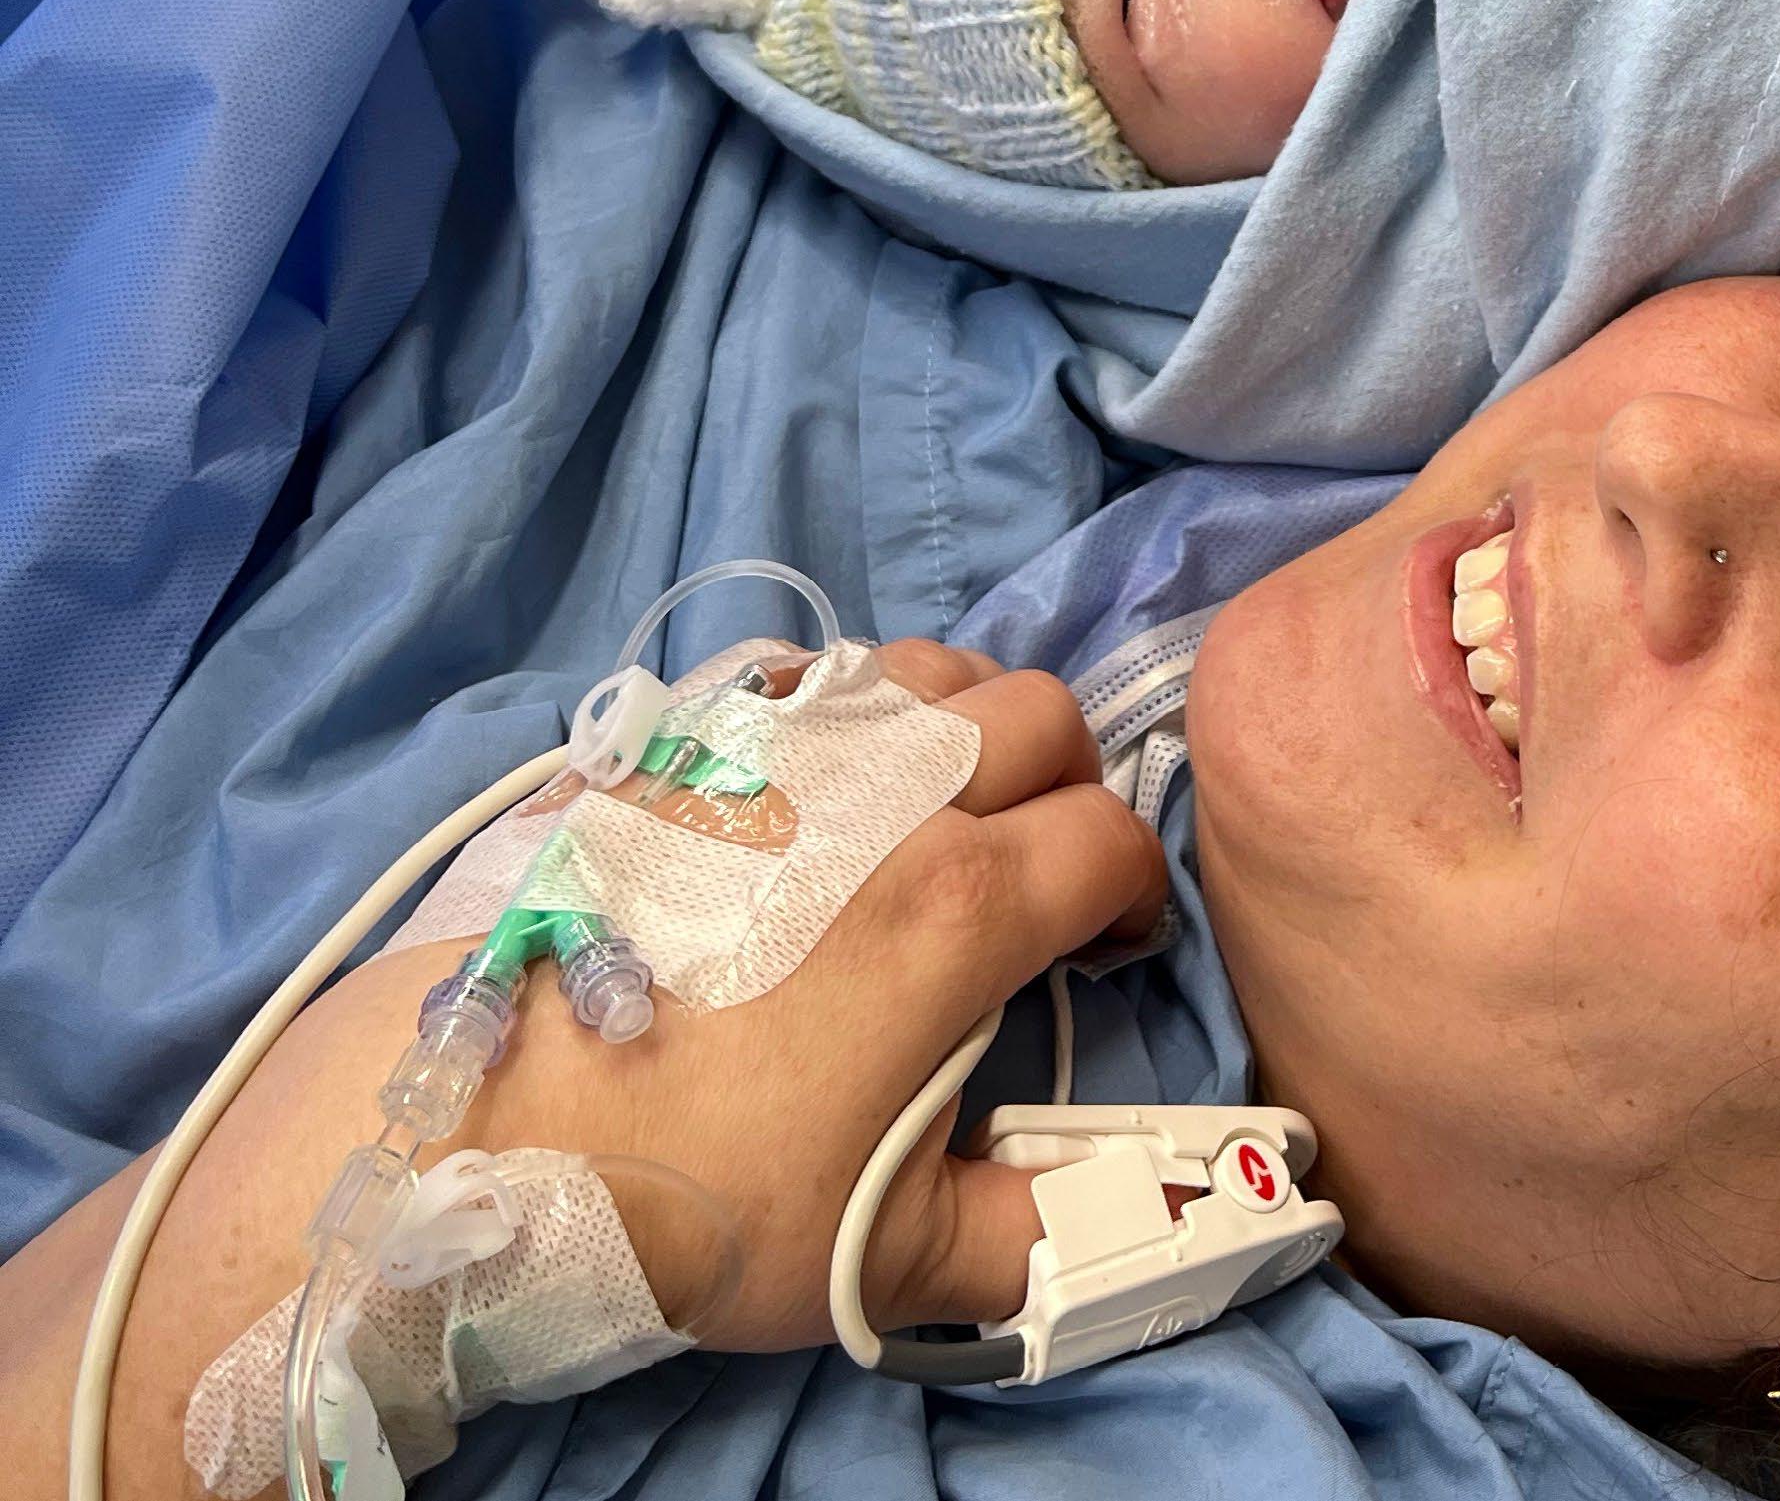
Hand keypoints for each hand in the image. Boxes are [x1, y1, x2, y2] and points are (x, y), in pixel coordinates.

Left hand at [430, 641, 1167, 1348]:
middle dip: (1072, 789)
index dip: (1133, 900)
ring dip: (973, 727)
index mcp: (961, 909)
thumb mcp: (893, 1259)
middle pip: (1046, 716)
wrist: (480, 1135)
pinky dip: (859, 709)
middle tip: (1036, 875)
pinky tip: (833, 787)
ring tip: (942, 813)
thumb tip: (1150, 1217)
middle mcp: (887, 798)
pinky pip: (818, 673)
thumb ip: (1047, 1233)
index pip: (1115, 843)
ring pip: (936, 669)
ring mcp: (783, 752)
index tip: (1098, 955)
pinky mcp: (689, 742)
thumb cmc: (695, 1195)